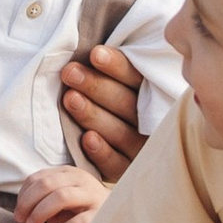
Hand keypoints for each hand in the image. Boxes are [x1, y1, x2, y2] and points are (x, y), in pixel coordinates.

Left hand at [14, 163, 101, 222]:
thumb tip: (28, 212)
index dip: (23, 195)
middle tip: (21, 220)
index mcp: (69, 173)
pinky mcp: (101, 215)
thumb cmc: (85, 207)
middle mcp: (81, 180)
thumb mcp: (65, 197)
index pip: (39, 177)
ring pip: (61, 197)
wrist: (122, 214)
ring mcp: (92, 196)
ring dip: (40, 213)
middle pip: (47, 184)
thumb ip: (46, 198)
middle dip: (28, 203)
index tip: (18, 212)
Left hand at [59, 42, 142, 182]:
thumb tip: (89, 48)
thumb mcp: (118, 85)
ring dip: (93, 115)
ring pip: (119, 132)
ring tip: (70, 99)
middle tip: (70, 73)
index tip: (95, 54)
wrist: (120, 158)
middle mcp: (150, 123)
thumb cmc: (110, 105)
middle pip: (125, 103)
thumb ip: (110, 70)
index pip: (136, 78)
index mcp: (152, 95)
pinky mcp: (126, 173)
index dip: (116, 66)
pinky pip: (116, 165)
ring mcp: (140, 150)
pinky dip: (102, 152)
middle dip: (95, 86)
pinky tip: (86, 139)